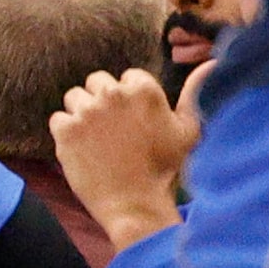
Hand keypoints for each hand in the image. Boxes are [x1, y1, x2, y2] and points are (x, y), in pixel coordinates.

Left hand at [52, 66, 201, 253]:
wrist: (135, 205)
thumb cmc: (165, 170)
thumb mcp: (189, 129)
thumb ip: (194, 93)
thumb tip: (210, 62)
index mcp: (143, 89)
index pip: (127, 77)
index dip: (128, 99)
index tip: (131, 120)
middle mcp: (113, 94)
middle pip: (97, 82)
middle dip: (102, 100)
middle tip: (110, 129)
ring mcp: (87, 112)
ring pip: (74, 97)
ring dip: (81, 114)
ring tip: (95, 139)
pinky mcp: (66, 131)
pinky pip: (57, 120)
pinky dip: (65, 133)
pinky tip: (80, 149)